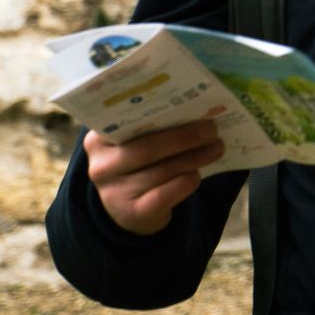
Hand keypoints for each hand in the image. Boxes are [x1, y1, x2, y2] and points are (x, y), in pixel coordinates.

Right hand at [83, 118, 224, 235]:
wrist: (133, 211)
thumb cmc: (140, 166)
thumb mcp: (136, 144)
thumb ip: (152, 128)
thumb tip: (196, 110)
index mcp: (98, 140)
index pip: (125, 120)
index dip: (158, 110)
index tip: (188, 101)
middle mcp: (101, 166)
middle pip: (147, 147)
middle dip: (185, 137)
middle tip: (211, 129)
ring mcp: (113, 193)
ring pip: (161, 171)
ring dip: (194, 158)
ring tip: (216, 148)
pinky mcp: (132, 213)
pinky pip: (166, 195)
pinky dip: (186, 182)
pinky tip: (197, 175)